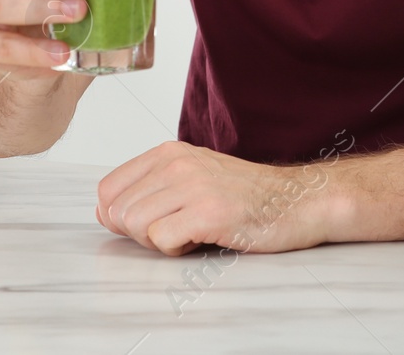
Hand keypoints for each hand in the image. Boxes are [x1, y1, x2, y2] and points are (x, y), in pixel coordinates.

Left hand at [96, 142, 336, 255]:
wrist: (297, 201)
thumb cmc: (246, 196)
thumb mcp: (192, 179)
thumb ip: (150, 190)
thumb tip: (106, 212)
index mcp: (168, 153)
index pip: (107, 190)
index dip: (118, 217)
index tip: (150, 223)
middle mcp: (176, 163)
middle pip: (118, 212)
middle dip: (140, 233)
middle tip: (177, 230)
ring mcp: (193, 186)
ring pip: (135, 225)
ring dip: (159, 241)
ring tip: (191, 233)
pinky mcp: (209, 212)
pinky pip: (161, 240)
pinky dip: (178, 249)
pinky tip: (203, 238)